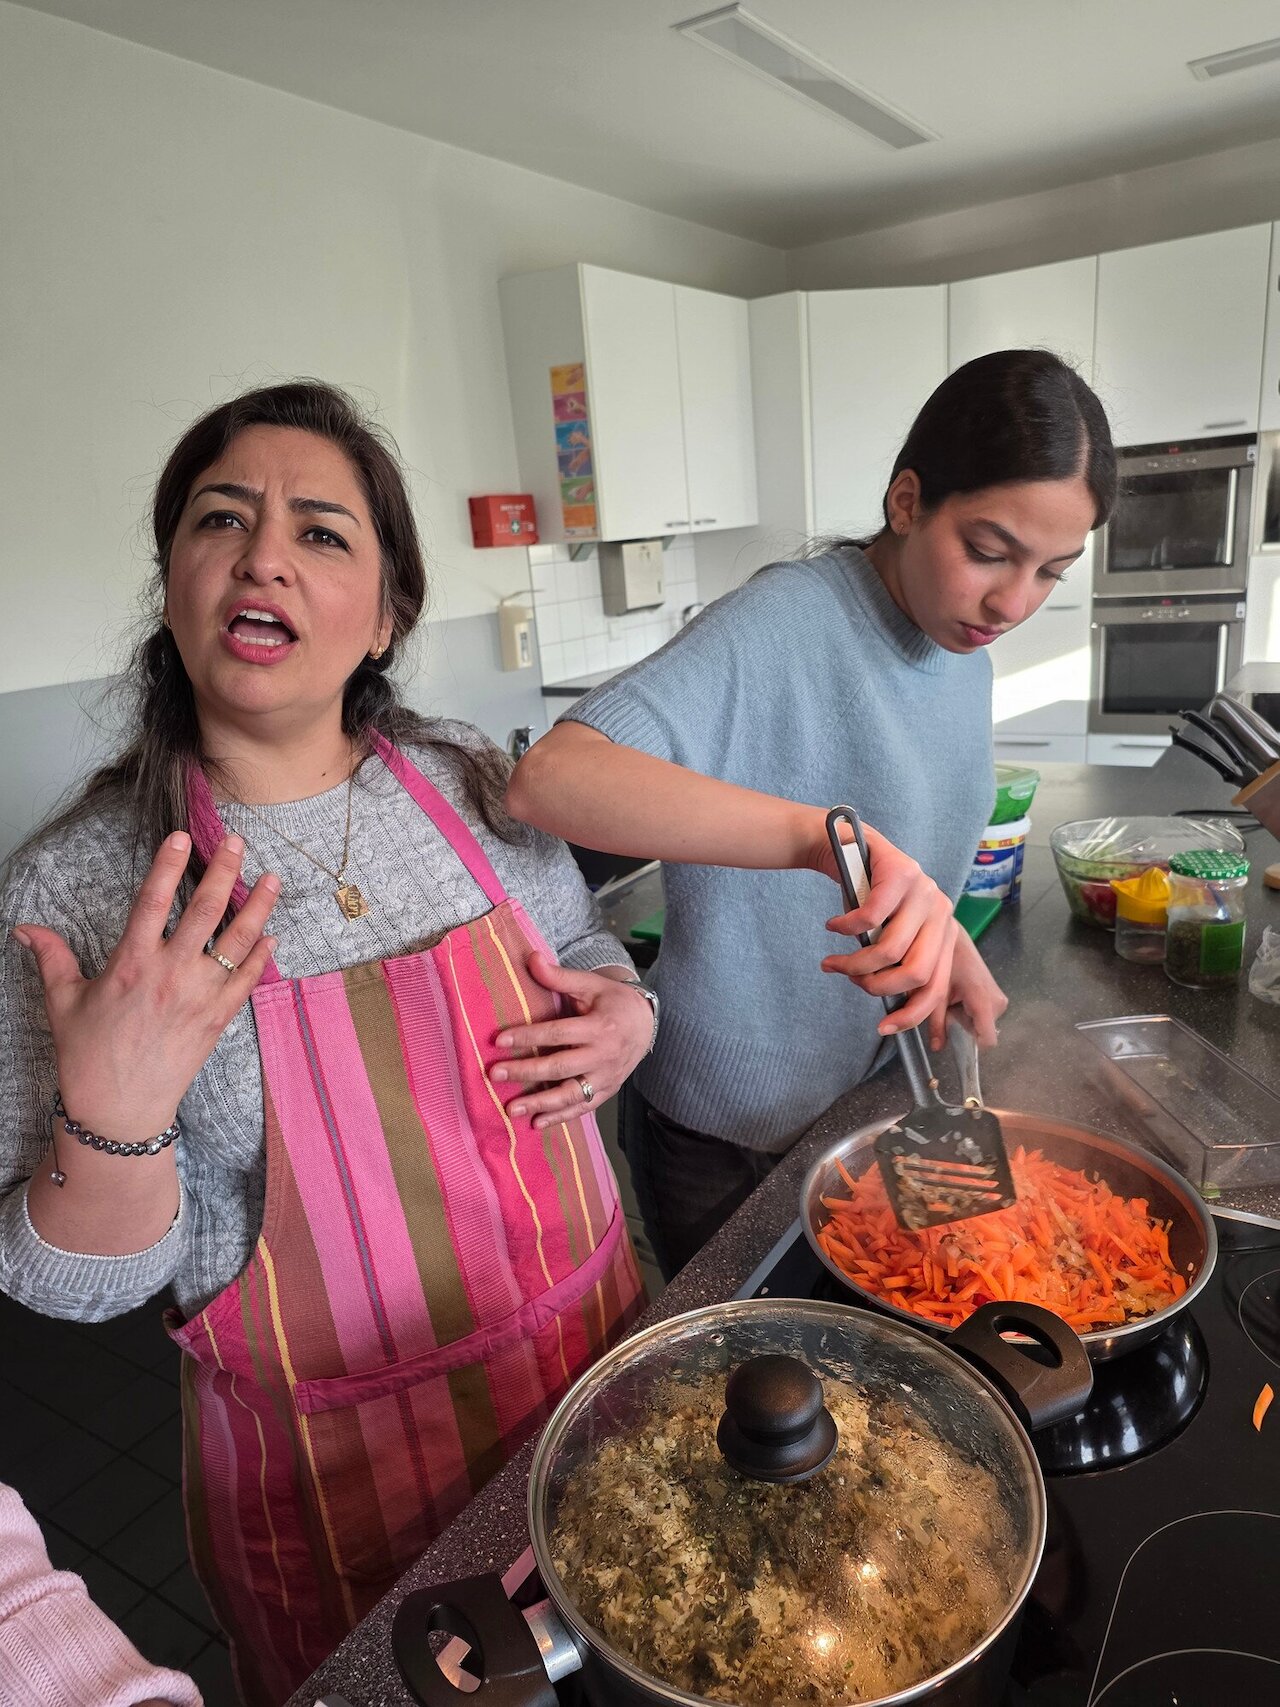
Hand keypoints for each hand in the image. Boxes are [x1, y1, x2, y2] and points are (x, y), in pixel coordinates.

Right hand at [14, 832, 278, 1135]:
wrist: (119, 1110)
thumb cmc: (88, 1055)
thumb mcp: (63, 1001)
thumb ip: (52, 957)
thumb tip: (25, 927)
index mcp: (130, 963)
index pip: (152, 902)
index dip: (168, 866)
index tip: (182, 837)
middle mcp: (169, 974)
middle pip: (205, 911)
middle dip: (224, 872)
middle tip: (238, 842)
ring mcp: (199, 996)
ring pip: (237, 942)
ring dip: (258, 907)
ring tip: (272, 878)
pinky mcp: (217, 1019)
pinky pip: (246, 980)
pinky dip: (261, 956)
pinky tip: (272, 934)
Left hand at [489, 953, 653, 1129]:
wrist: (647, 1023)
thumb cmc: (614, 1001)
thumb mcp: (590, 984)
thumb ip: (559, 977)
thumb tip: (531, 958)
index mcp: (599, 1027)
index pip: (557, 1033)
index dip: (527, 1037)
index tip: (498, 1041)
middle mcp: (604, 1056)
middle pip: (560, 1067)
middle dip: (526, 1072)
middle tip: (495, 1074)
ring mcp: (607, 1077)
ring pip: (571, 1094)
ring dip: (540, 1104)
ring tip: (511, 1108)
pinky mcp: (608, 1091)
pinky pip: (583, 1108)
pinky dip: (561, 1117)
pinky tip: (537, 1123)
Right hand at [813, 820, 959, 1034]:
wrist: (847, 845)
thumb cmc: (866, 898)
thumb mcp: (888, 935)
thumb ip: (899, 967)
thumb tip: (896, 1019)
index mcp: (944, 933)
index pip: (937, 985)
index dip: (911, 1015)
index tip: (884, 1029)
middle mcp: (942, 911)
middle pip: (917, 973)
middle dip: (878, 988)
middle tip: (853, 982)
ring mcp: (925, 890)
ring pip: (890, 950)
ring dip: (853, 964)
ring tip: (834, 961)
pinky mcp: (902, 872)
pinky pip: (869, 919)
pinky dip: (844, 929)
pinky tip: (833, 926)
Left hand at [926, 930, 1007, 1051]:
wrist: (954, 938)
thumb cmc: (943, 961)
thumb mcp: (935, 993)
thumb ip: (936, 1022)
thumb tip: (937, 1048)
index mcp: (983, 1000)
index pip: (987, 1040)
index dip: (969, 1044)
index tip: (953, 1036)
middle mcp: (997, 1002)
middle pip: (980, 1032)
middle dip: (961, 1025)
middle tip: (947, 1006)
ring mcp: (999, 998)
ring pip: (981, 1024)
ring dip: (964, 1018)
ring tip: (952, 997)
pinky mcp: (997, 996)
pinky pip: (983, 1015)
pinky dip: (969, 1011)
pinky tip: (959, 995)